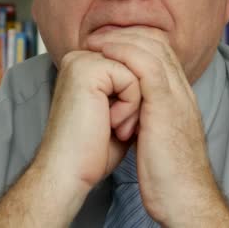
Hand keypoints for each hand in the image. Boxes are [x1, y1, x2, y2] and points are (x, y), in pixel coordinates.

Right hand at [35, 51, 141, 197]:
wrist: (70, 171)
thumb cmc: (92, 150)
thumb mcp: (118, 111)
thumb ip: (131, 87)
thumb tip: (158, 73)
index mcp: (84, 64)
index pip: (132, 64)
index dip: (138, 95)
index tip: (117, 123)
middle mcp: (80, 58)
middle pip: (136, 65)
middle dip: (137, 98)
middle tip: (118, 126)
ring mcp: (81, 61)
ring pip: (136, 72)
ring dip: (135, 104)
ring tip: (115, 126)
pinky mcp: (87, 70)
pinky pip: (131, 79)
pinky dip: (130, 106)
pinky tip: (110, 123)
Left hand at [87, 27, 228, 225]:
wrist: (183, 198)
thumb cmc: (166, 174)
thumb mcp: (154, 136)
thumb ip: (143, 116)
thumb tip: (120, 107)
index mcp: (179, 97)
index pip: (160, 52)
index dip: (131, 42)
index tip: (104, 45)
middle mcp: (182, 91)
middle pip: (158, 43)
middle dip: (125, 34)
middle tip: (96, 37)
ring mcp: (177, 96)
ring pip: (154, 48)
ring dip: (120, 40)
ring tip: (95, 42)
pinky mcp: (167, 106)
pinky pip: (148, 67)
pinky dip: (124, 55)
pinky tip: (104, 55)